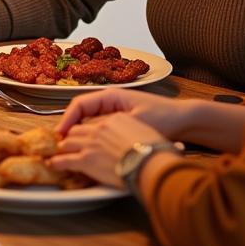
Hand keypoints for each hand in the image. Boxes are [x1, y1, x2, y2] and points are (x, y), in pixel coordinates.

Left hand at [48, 112, 169, 187]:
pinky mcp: (86, 159)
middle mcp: (100, 128)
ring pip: (69, 142)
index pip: (94, 122)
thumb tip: (128, 139)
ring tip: (56, 153)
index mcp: (115, 118)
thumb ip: (131, 131)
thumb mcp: (146, 131)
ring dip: (63, 148)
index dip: (87, 129)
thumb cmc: (157, 150)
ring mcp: (91, 143)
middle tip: (65, 143)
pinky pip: (65, 159)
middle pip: (78, 129)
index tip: (83, 134)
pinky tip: (53, 164)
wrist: (154, 163)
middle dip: (70, 137)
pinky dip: (58, 161)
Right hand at [56, 87, 191, 138]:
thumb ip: (111, 127)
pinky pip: (99, 128)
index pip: (80, 104)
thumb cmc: (163, 116)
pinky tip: (91, 150)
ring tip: (71, 149)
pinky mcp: (120, 122)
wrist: (185, 119)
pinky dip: (92, 137)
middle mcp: (110, 101)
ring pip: (89, 121)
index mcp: (111, 95)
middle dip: (69, 127)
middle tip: (60, 145)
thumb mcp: (136, 122)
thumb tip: (88, 136)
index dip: (67, 119)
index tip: (59, 134)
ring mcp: (115, 111)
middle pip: (81, 113)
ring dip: (80, 133)